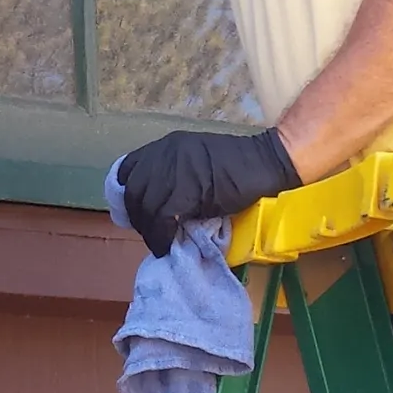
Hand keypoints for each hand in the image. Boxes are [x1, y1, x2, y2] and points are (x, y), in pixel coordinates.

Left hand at [117, 127, 300, 257]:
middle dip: (136, 216)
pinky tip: (165, 246)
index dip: (128, 194)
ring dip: (148, 231)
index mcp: (166, 146)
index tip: (136, 212)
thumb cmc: (237, 166)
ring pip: (146, 206)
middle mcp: (165, 154)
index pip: (129, 168)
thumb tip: (159, 206)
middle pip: (134, 190)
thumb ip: (175, 176)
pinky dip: (161, 236)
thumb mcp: (197, 163)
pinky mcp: (187, 190)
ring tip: (158, 243)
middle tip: (149, 233)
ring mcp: (175, 170)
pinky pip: (162, 218)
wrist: (265, 163)